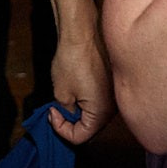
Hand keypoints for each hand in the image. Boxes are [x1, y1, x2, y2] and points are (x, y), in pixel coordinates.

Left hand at [47, 29, 114, 145]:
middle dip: (70, 120)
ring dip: (78, 109)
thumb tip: (68, 114)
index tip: (52, 113)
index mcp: (102, 113)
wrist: (82, 31)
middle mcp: (113, 106)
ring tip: (65, 95)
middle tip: (56, 108)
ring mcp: (114, 93)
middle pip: (90, 126)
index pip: (81, 137)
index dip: (62, 129)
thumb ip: (66, 112)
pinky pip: (99, 98)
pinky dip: (85, 98)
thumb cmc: (72, 59)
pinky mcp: (112, 82)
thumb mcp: (61, 93)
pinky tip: (75, 85)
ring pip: (94, 112)